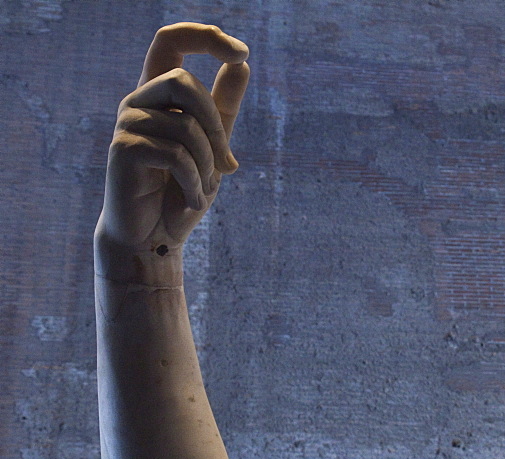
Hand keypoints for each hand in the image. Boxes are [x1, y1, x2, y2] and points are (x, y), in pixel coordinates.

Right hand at [97, 23, 249, 281]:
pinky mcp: (124, 150)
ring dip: (208, 163)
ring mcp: (128, 124)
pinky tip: (194, 200)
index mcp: (158, 93)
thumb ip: (223, 107)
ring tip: (206, 188)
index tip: (241, 53)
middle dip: (216, 123)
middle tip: (227, 163)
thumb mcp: (213, 147)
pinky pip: (176, 154)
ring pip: (186, 123)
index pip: (170, 41)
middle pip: (183, 79)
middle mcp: (138, 101)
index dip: (204, 37)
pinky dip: (196, 182)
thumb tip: (242, 65)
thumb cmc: (181, 189)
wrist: (154, 236)